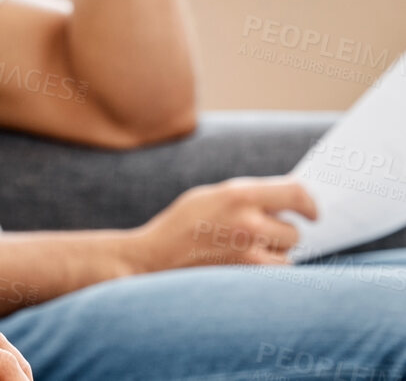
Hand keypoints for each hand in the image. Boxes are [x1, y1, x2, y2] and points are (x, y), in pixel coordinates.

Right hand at [127, 176, 317, 272]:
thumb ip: (249, 196)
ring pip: (287, 253)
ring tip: (244, 248)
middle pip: (294, 230)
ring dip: (275, 251)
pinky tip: (243, 263)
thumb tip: (289, 201)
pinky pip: (276, 271)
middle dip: (280, 231)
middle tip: (256, 233)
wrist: (155, 256)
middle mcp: (249, 222)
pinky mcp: (247, 275)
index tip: (312, 213)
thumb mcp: (212, 195)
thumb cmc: (183, 224)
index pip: (296, 193)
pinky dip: (267, 268)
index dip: (309, 203)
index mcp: (239, 194)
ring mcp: (249, 252)